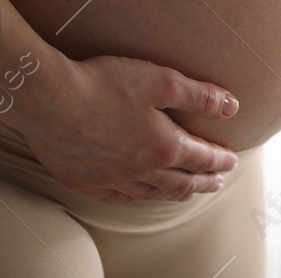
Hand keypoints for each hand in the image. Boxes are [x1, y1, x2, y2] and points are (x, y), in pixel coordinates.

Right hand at [6, 51, 240, 203]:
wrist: (48, 99)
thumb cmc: (104, 84)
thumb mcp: (161, 81)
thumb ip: (200, 96)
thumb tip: (232, 106)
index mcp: (163, 147)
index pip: (201, 157)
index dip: (219, 159)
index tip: (232, 160)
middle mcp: (141, 171)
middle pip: (181, 182)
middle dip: (204, 181)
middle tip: (217, 181)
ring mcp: (111, 181)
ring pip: (152, 194)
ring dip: (175, 192)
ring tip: (186, 191)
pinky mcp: (85, 182)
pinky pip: (121, 198)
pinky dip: (139, 197)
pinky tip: (141, 194)